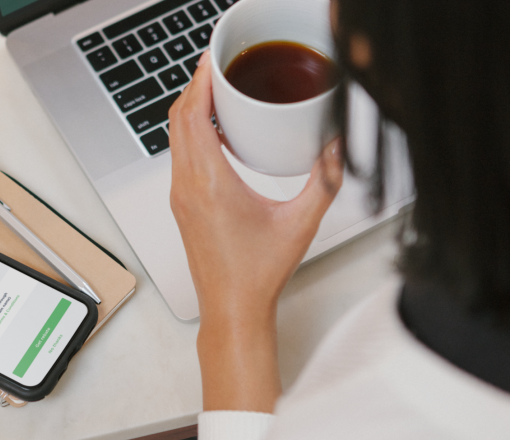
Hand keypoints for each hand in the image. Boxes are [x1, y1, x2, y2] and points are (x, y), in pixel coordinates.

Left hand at [168, 51, 342, 411]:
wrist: (231, 308)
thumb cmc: (257, 274)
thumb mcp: (300, 223)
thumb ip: (324, 181)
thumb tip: (335, 148)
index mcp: (211, 183)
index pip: (193, 115)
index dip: (200, 82)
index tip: (213, 62)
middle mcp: (187, 186)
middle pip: (178, 119)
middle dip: (195, 87)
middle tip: (218, 69)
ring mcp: (180, 195)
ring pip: (174, 137)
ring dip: (191, 110)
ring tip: (217, 93)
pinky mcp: (181, 204)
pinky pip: (179, 155)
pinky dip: (191, 133)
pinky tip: (214, 131)